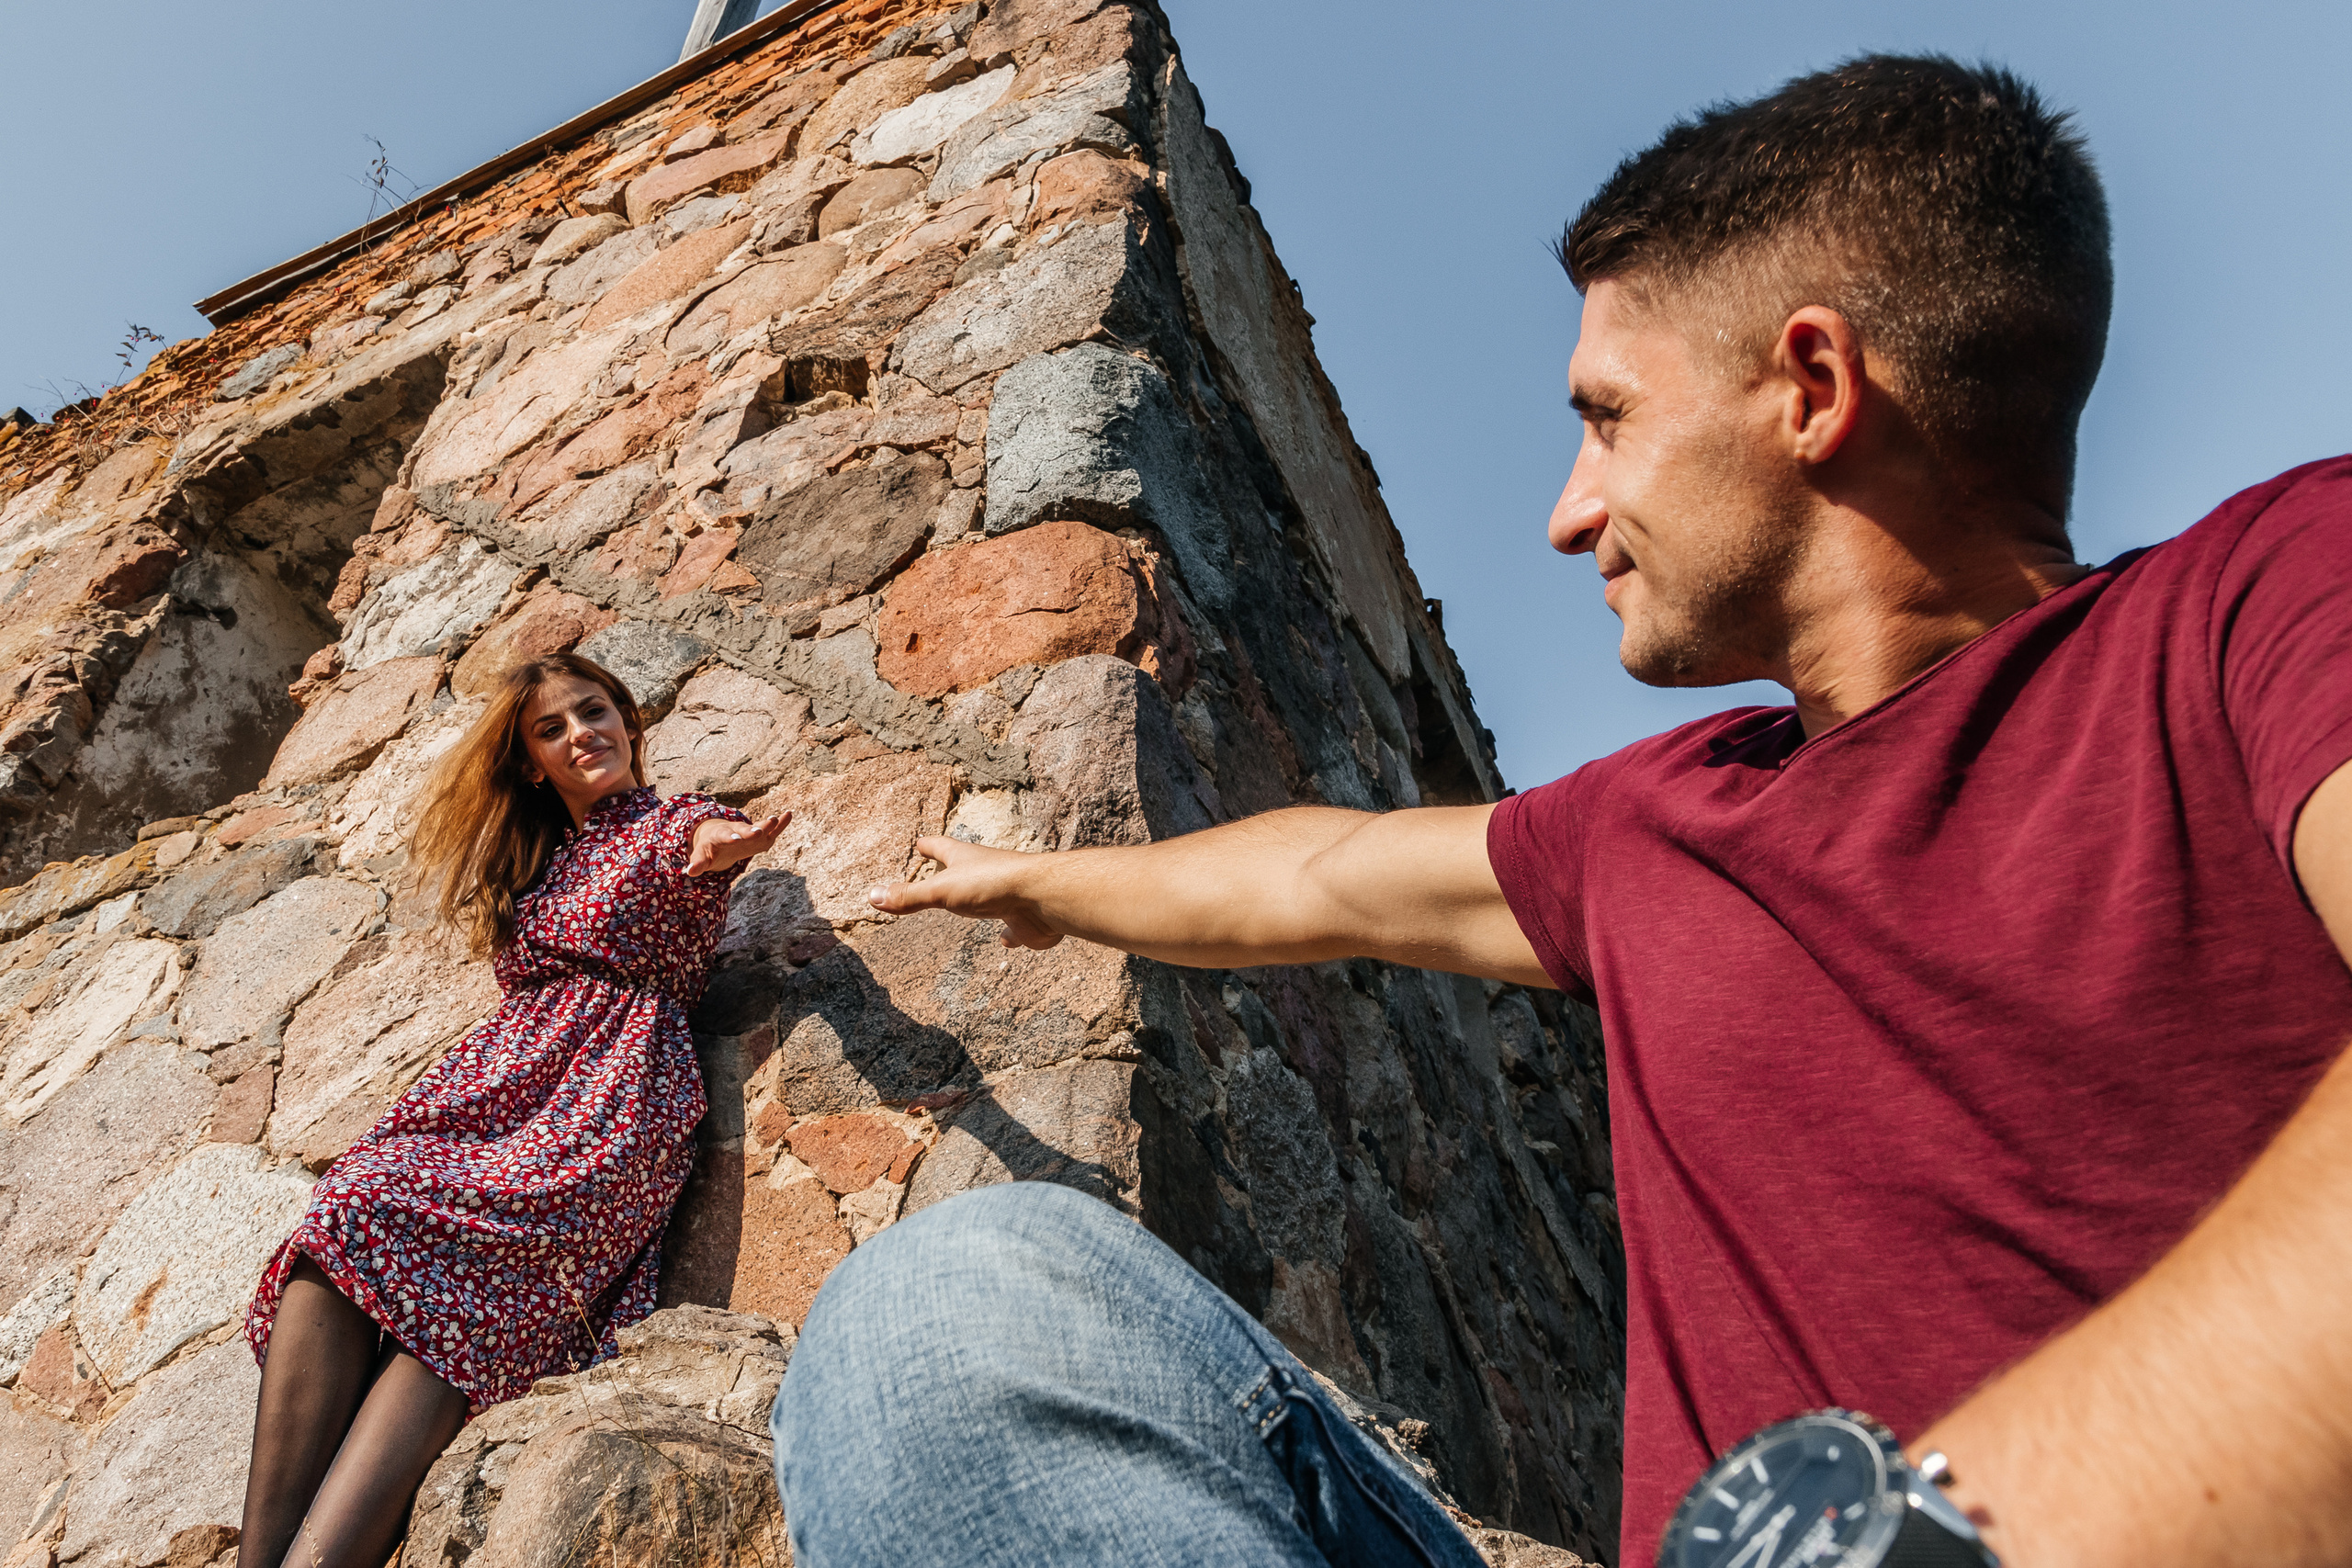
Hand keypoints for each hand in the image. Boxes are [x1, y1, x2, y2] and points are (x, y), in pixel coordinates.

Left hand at [686, 812, 787, 876]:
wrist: (719, 836)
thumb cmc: (710, 848)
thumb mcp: (702, 855)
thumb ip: (697, 863)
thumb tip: (689, 872)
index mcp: (720, 835)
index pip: (725, 836)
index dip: (730, 837)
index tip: (735, 839)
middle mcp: (736, 830)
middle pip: (743, 829)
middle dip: (750, 830)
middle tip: (758, 831)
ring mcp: (749, 832)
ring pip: (759, 827)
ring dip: (767, 824)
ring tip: (776, 819)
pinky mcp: (760, 835)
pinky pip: (771, 830)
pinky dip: (780, 823)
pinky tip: (789, 814)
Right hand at [868, 835, 1062, 948]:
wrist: (1044, 897)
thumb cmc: (993, 886)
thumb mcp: (942, 891)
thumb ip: (909, 897)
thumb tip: (872, 896)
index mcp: (965, 859)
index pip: (939, 846)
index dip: (927, 845)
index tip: (918, 842)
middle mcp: (986, 873)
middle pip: (965, 868)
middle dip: (952, 868)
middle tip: (940, 868)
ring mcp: (1006, 895)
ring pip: (989, 895)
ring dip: (978, 899)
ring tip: (970, 905)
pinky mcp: (1021, 918)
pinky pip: (1013, 926)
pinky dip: (1008, 932)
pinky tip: (1007, 940)